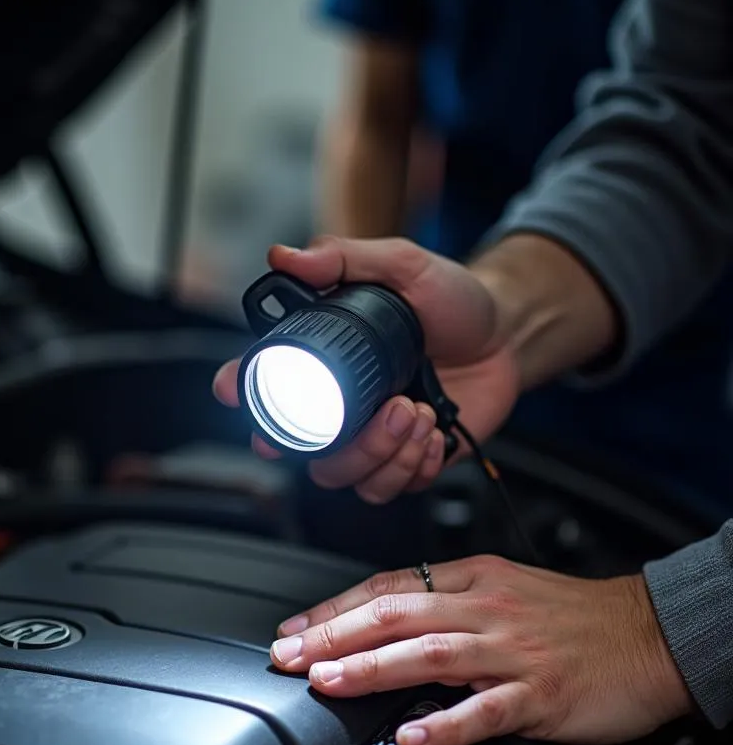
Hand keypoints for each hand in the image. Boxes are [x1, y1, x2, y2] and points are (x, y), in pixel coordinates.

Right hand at [213, 237, 521, 502]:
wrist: (506, 336)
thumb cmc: (452, 301)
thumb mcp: (401, 265)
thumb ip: (343, 257)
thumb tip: (285, 255)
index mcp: (324, 363)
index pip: (263, 387)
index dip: (242, 394)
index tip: (238, 393)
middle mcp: (338, 408)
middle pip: (304, 454)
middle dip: (345, 445)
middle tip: (389, 408)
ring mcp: (369, 439)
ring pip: (347, 478)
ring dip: (386, 453)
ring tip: (420, 411)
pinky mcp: (404, 462)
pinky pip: (390, 488)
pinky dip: (414, 465)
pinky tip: (434, 431)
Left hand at [268, 556, 692, 744]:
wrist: (650, 632)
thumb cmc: (574, 615)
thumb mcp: (503, 589)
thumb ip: (446, 605)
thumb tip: (384, 626)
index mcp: (473, 579)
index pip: (388, 587)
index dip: (334, 608)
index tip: (294, 629)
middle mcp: (486, 608)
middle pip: (396, 614)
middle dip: (333, 635)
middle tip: (287, 655)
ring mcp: (512, 651)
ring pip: (430, 652)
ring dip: (372, 667)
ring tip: (327, 683)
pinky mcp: (541, 692)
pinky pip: (486, 709)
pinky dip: (445, 722)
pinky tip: (411, 734)